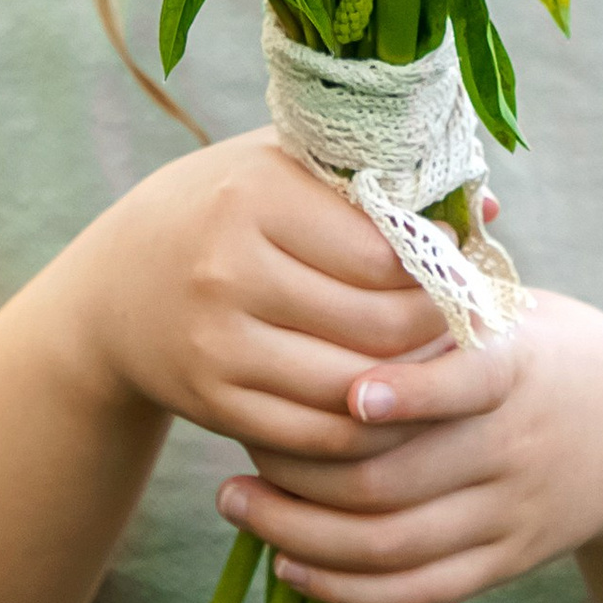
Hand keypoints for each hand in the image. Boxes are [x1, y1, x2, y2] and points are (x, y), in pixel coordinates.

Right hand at [62, 131, 453, 458]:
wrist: (115, 287)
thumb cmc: (223, 211)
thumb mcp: (282, 167)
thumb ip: (376, 176)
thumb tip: (487, 202)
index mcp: (254, 194)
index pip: (384, 249)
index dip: (438, 262)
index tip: (459, 260)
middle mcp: (228, 268)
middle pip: (378, 324)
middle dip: (440, 330)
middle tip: (469, 323)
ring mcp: (217, 343)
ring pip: (355, 388)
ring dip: (414, 387)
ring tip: (442, 365)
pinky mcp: (213, 402)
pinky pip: (318, 434)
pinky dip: (368, 430)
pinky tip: (390, 405)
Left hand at [214, 290, 602, 602]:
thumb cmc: (537, 349)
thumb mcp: (512, 305)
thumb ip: (438, 289)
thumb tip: (345, 224)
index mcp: (519, 367)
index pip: (468, 384)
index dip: (410, 393)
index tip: (348, 391)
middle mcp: (517, 446)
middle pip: (399, 478)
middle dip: (303, 471)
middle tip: (235, 450)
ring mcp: (513, 512)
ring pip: (396, 545)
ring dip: (304, 533)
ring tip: (236, 504)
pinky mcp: (507, 561)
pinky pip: (422, 591)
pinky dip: (349, 586)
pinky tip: (288, 563)